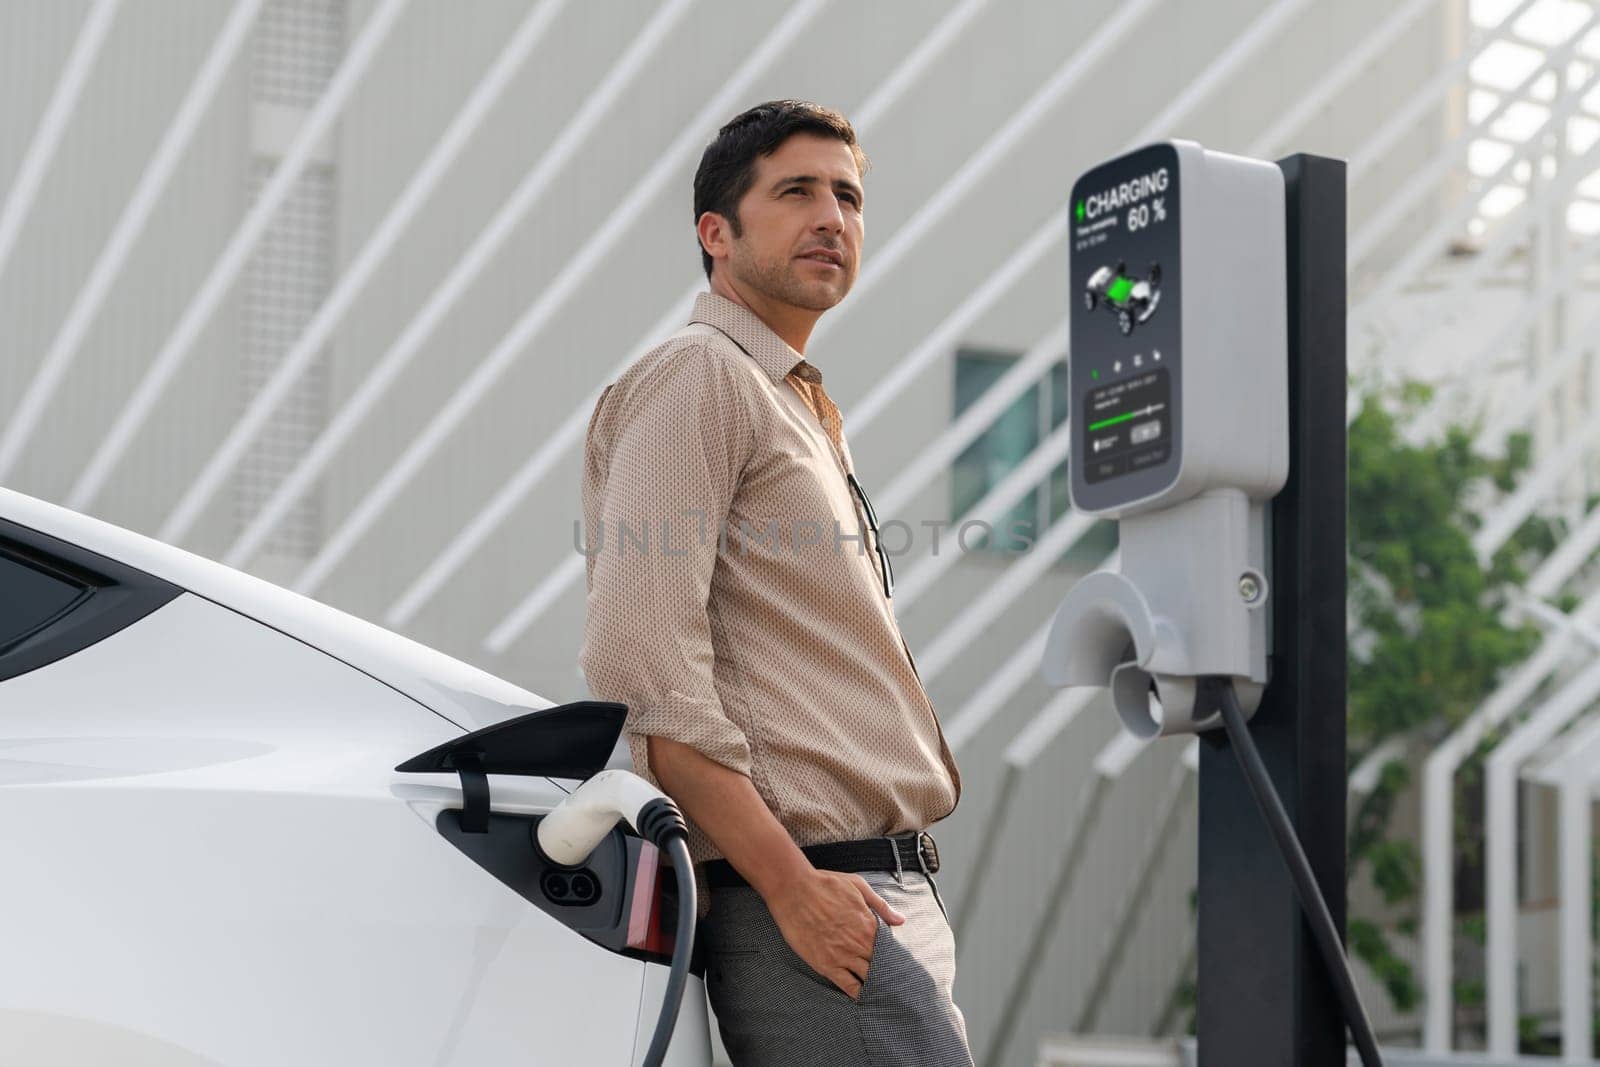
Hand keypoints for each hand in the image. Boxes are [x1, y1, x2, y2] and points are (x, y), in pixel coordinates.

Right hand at [764, 869, 904, 999]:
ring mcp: (843, 956)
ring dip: (874, 984)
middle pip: (881, 966)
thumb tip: (901, 921)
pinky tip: (862, 997)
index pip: (890, 948)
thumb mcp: (858, 886)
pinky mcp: (826, 965)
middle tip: (891, 980)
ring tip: (879, 991)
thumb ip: (881, 905)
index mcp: (869, 925)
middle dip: (886, 972)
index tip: (895, 961)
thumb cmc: (825, 884)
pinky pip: (848, 986)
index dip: (893, 956)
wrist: (793, 889)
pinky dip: (857, 994)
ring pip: (867, 979)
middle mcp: (859, 944)